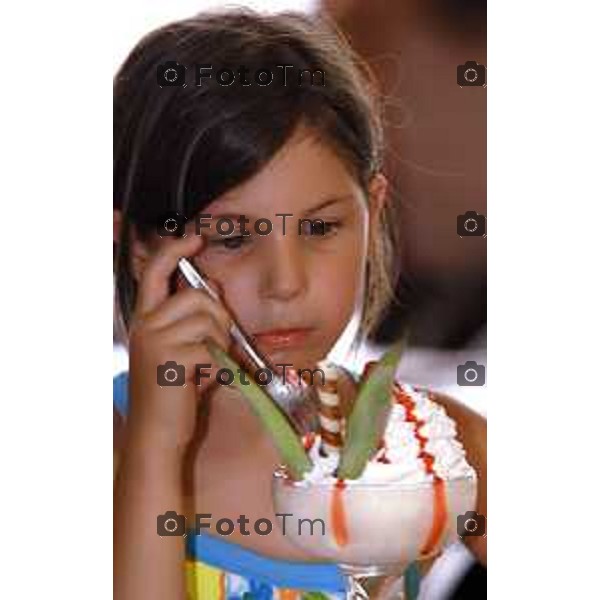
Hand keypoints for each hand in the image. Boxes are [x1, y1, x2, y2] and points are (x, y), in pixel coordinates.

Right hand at [126, 234, 232, 453]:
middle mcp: (146, 325)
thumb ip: (192, 319)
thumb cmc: (172, 392)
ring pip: (211, 321)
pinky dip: (220, 365)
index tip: (195, 238)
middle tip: (214, 345)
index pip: (155, 271)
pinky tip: (204, 381)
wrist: (157, 433)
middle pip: (198, 296)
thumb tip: (214, 289)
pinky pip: (214, 348)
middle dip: (218, 318)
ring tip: (207, 367)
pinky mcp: (172, 360)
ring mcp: (157, 341)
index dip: (175, 251)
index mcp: (145, 319)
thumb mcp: (179, 349)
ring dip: (221, 344)